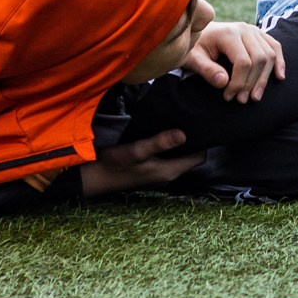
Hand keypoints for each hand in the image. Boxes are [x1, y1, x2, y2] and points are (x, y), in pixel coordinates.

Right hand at [80, 129, 204, 196]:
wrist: (93, 177)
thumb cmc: (115, 164)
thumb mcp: (137, 150)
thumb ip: (160, 142)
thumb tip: (185, 134)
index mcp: (170, 171)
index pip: (199, 158)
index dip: (203, 142)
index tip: (202, 125)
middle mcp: (167, 174)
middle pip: (190, 157)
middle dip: (193, 141)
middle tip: (191, 120)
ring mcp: (157, 173)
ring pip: (177, 156)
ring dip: (179, 143)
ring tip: (179, 123)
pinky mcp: (148, 170)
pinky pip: (166, 157)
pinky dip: (168, 146)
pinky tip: (162, 132)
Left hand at [181, 21, 284, 102]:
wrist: (197, 31)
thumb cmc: (194, 48)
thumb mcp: (193, 59)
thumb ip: (206, 70)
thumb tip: (224, 82)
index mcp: (228, 33)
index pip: (243, 61)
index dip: (239, 83)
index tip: (228, 97)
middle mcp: (245, 29)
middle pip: (259, 59)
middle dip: (252, 83)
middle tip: (241, 100)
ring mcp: (254, 30)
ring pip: (269, 55)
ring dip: (265, 78)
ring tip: (255, 97)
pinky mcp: (259, 34)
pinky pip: (276, 47)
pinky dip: (279, 62)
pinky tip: (279, 77)